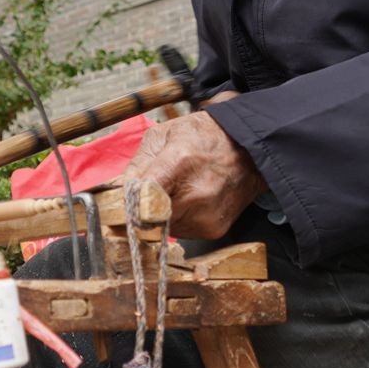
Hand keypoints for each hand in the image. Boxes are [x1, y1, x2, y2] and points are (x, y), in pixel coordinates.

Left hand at [123, 93, 265, 238]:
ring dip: (162, 214)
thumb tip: (119, 191)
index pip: (141, 199)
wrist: (249, 148)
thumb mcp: (164, 135)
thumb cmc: (205, 137)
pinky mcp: (214, 230)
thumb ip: (137, 164)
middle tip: (153, 191)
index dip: (128, 204)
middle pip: (148, 218)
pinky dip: (179, 219)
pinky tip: (191, 200)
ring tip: (179, 190)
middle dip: (143, 207)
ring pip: (163, 228)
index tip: (124, 202)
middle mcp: (194, 195)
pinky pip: (181, 232)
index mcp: (178, 164)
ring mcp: (206, 216)